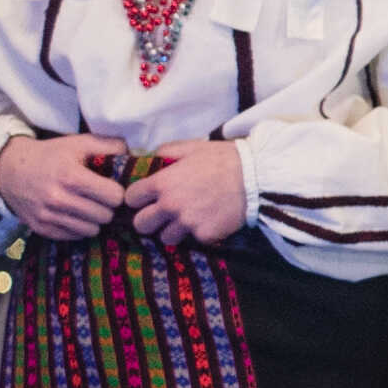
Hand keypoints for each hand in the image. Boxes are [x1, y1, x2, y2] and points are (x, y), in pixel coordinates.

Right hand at [0, 132, 131, 240]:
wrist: (9, 170)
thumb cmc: (51, 156)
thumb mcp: (78, 143)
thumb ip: (110, 146)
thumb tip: (133, 155)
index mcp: (71, 177)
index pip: (114, 197)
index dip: (117, 192)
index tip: (111, 188)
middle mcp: (58, 199)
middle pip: (105, 216)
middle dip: (107, 207)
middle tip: (100, 198)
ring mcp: (48, 216)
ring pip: (92, 230)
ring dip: (94, 220)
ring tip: (88, 206)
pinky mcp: (41, 228)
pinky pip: (74, 237)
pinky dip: (78, 228)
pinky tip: (74, 214)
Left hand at [119, 140, 251, 246]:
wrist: (257, 178)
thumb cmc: (224, 159)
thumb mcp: (193, 147)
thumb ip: (167, 151)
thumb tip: (153, 158)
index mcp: (162, 183)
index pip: (131, 199)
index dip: (138, 199)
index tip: (147, 199)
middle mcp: (170, 206)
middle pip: (141, 225)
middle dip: (149, 220)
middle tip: (161, 216)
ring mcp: (187, 223)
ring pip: (166, 238)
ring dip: (173, 231)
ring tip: (187, 221)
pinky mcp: (205, 235)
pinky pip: (194, 240)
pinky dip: (199, 234)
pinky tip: (209, 222)